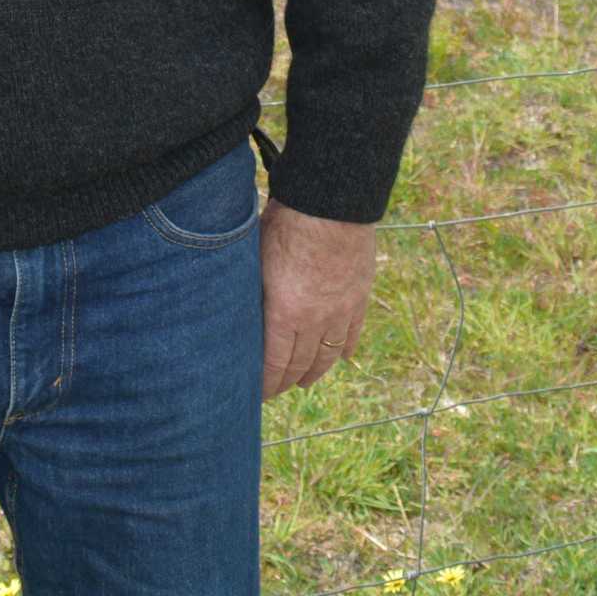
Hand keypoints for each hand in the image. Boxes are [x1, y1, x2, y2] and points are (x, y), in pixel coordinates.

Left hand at [259, 198, 377, 399]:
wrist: (332, 202)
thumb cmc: (285, 223)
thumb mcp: (256, 258)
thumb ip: (253, 292)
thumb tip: (238, 312)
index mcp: (284, 313)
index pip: (273, 363)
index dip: (266, 383)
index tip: (257, 394)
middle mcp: (314, 320)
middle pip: (300, 364)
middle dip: (286, 381)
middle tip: (275, 390)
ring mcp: (340, 311)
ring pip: (327, 355)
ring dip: (314, 372)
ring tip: (303, 381)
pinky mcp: (359, 297)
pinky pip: (352, 334)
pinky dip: (343, 349)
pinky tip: (338, 358)